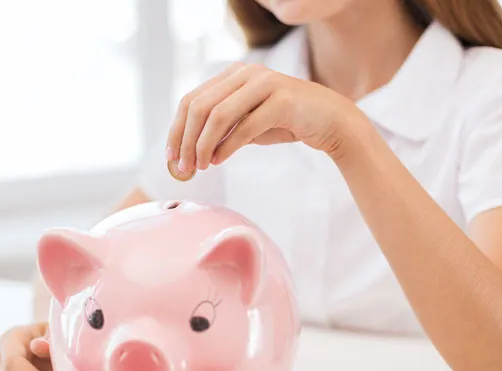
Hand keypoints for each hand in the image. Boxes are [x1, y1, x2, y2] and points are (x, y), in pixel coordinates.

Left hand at [165, 62, 366, 173]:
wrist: (331, 121)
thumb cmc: (286, 122)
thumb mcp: (247, 124)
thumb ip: (221, 130)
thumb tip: (189, 152)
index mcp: (234, 75)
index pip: (192, 100)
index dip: (176, 129)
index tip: (171, 156)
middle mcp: (247, 73)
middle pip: (200, 106)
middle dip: (186, 140)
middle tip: (184, 167)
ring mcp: (265, 83)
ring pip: (219, 115)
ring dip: (204, 145)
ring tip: (201, 166)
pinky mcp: (283, 100)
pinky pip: (245, 126)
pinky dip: (227, 147)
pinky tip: (219, 160)